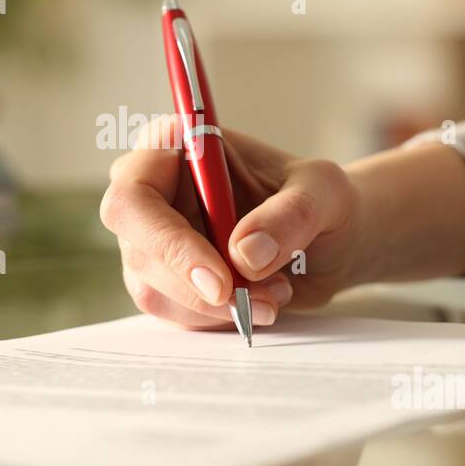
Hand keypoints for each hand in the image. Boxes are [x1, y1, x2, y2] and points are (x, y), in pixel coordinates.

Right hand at [100, 116, 363, 328]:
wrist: (330, 240)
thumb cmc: (321, 200)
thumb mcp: (324, 193)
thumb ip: (291, 214)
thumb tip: (246, 253)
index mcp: (175, 147)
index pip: (135, 195)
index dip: (167, 241)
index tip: (220, 278)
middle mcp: (153, 191)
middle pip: (138, 249)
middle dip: (198, 287)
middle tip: (258, 301)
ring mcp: (152, 239)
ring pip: (153, 289)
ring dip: (216, 306)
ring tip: (275, 293)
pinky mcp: (164, 279)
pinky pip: (172, 313)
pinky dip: (218, 318)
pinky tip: (258, 301)